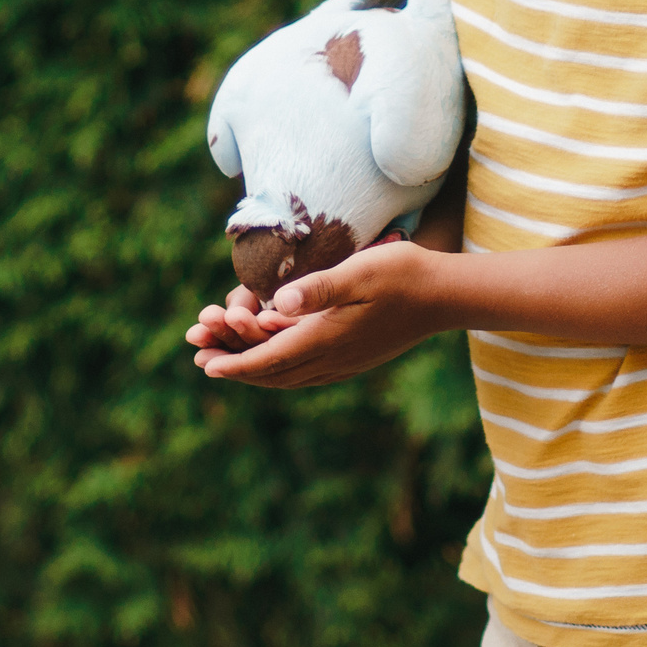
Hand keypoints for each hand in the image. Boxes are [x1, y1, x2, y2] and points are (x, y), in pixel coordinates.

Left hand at [191, 240, 442, 387]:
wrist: (445, 297)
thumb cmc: (402, 275)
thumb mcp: (359, 271)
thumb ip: (319, 288)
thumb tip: (278, 302)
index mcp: (327, 338)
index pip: (270, 359)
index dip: (235, 362)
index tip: (205, 364)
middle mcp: (332, 358)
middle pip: (273, 372)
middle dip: (235, 366)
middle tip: (201, 359)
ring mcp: (344, 362)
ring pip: (288, 375)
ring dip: (254, 369)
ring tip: (225, 361)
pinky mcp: (353, 358)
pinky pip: (305, 371)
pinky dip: (278, 367)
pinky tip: (272, 359)